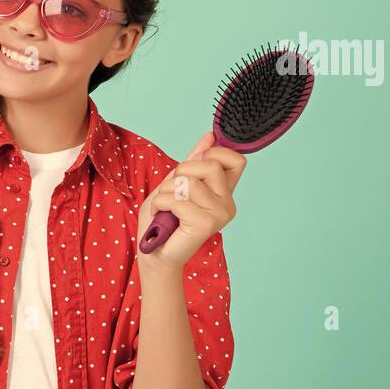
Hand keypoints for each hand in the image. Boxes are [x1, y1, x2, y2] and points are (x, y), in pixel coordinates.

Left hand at [137, 130, 246, 271]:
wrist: (153, 252)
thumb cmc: (162, 219)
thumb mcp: (175, 182)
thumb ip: (193, 161)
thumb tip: (210, 136)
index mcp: (223, 191)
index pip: (236, 160)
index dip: (213, 154)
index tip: (193, 165)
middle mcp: (227, 203)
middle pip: (211, 165)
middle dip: (181, 172)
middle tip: (172, 191)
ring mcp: (220, 215)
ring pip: (190, 182)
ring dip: (167, 191)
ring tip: (165, 206)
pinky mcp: (206, 225)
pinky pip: (178, 200)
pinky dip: (161, 203)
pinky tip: (162, 215)